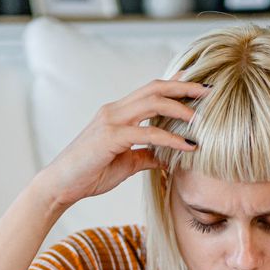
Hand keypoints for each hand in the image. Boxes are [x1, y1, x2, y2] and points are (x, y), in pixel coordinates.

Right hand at [39, 76, 207, 207]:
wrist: (60, 186)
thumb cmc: (89, 175)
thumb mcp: (125, 164)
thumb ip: (145, 156)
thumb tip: (167, 159)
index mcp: (117, 113)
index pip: (151, 91)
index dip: (175, 84)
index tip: (198, 84)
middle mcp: (114, 110)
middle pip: (155, 88)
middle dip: (184, 87)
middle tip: (210, 91)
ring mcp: (111, 121)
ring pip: (153, 102)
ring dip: (181, 108)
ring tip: (202, 119)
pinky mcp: (111, 138)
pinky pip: (148, 134)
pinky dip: (171, 139)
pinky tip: (188, 146)